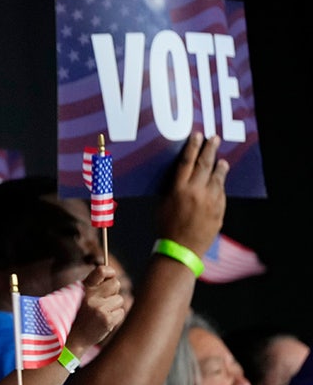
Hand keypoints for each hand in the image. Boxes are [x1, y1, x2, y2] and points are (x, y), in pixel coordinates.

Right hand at [65, 265, 125, 354]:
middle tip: (104, 300)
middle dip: (113, 291)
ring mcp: (99, 308)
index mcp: (83, 288)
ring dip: (113, 306)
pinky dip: (114, 317)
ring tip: (100, 313)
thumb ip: (92, 286)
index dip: (110, 271)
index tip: (111, 275)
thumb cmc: (75, 315)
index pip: (101, 271)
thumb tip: (111, 274)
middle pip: (116, 284)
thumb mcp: (76, 296)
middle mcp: (91, 296)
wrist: (71, 339)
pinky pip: (120, 312)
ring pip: (119, 299)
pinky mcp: (107, 320)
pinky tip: (102, 322)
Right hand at [158, 131, 227, 255]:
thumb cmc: (166, 227)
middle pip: (205, 164)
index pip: (187, 161)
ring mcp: (210, 200)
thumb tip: (181, 176)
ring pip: (217, 177)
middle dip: (210, 149)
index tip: (197, 135)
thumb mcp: (163, 204)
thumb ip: (173, 188)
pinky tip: (219, 183)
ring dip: (219, 167)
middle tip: (215, 139)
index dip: (192, 147)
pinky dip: (220, 186)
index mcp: (179, 189)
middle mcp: (196, 192)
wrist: (180, 249)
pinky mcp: (219, 210)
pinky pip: (221, 193)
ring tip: (222, 161)